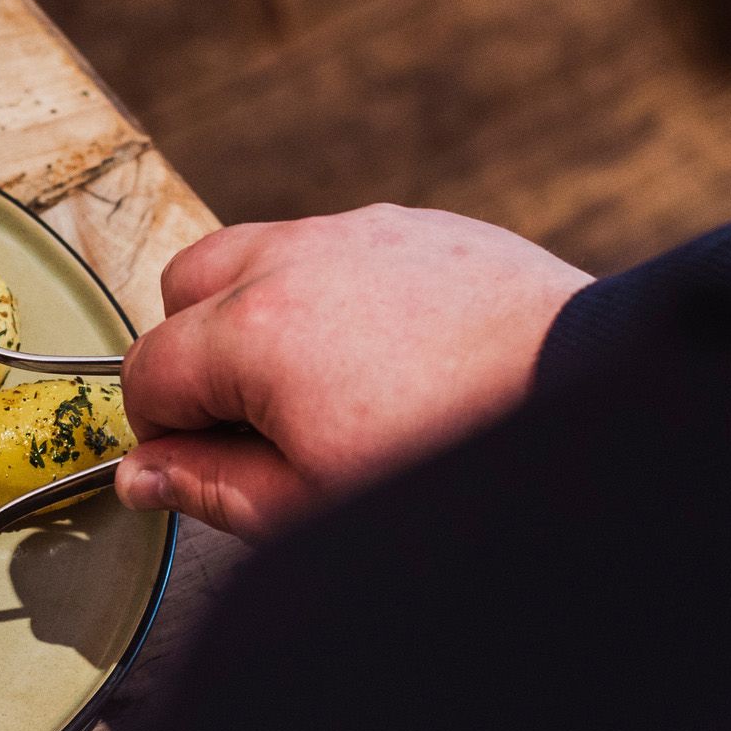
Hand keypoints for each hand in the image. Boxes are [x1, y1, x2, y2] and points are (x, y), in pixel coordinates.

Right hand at [116, 205, 590, 536]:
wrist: (588, 402)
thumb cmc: (454, 461)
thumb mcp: (312, 504)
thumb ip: (211, 486)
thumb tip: (143, 476)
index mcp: (253, 332)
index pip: (148, 369)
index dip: (160, 428)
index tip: (199, 462)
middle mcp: (294, 259)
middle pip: (186, 287)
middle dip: (195, 351)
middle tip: (247, 419)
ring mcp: (358, 231)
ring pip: (260, 254)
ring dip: (258, 312)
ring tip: (314, 385)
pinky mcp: (418, 225)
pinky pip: (338, 246)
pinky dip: (332, 290)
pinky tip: (383, 355)